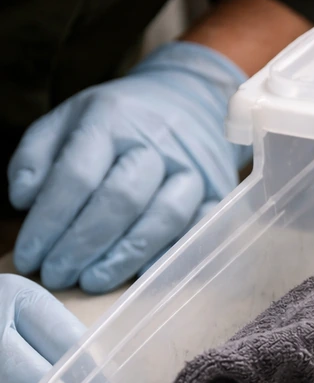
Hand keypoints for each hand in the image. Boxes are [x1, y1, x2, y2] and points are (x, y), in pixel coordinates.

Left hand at [7, 41, 249, 293]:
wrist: (191, 100)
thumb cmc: (122, 119)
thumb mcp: (69, 117)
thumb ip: (37, 154)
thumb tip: (23, 201)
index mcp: (112, 118)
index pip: (76, 175)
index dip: (49, 222)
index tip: (29, 256)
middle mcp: (157, 142)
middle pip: (121, 199)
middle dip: (83, 244)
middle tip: (57, 275)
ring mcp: (194, 168)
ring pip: (165, 218)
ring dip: (125, 257)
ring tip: (92, 281)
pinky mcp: (220, 192)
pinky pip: (200, 229)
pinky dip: (172, 255)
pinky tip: (142, 276)